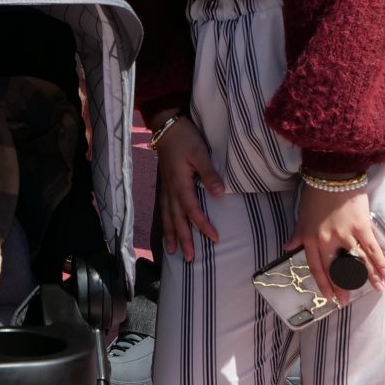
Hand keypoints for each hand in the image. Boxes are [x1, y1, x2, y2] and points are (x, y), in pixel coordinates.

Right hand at [153, 115, 224, 262]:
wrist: (167, 125)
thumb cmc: (185, 137)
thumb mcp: (200, 152)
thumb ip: (209, 173)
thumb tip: (220, 194)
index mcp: (180, 183)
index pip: (192, 210)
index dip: (202, 225)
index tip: (214, 238)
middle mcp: (171, 189)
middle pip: (176, 219)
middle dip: (183, 239)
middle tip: (189, 258)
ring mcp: (166, 187)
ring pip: (167, 216)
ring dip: (171, 234)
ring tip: (172, 252)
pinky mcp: (165, 184)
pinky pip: (164, 208)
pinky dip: (165, 222)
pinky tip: (167, 229)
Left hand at [286, 184, 384, 303]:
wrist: (332, 174)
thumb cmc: (315, 193)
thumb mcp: (302, 215)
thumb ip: (298, 234)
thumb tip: (287, 247)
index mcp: (310, 238)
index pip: (316, 267)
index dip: (324, 283)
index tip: (329, 296)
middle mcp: (327, 241)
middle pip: (337, 269)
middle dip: (343, 286)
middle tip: (348, 300)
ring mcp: (346, 235)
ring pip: (358, 262)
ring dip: (369, 277)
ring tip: (378, 289)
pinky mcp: (362, 227)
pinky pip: (372, 248)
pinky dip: (380, 261)